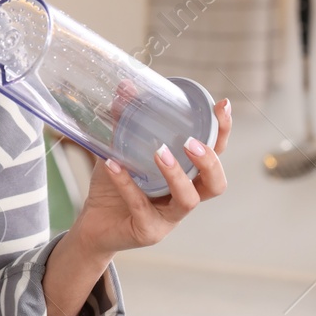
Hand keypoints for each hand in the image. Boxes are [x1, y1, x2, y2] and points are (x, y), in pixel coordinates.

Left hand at [70, 99, 232, 256]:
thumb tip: (125, 85)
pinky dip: (126, 183)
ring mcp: (169, 218)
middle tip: (191, 141)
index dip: (222, 132)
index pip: (216, 154)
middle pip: (215, 184)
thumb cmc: (115, 187)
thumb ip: (125, 121)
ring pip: (187, 200)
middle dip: (210, 161)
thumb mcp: (121, 150)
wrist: (93, 225)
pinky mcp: (147, 231)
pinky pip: (141, 206)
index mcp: (186, 176)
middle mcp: (184, 198)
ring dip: (176, 175)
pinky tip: (113, 164)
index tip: (222, 105)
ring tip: (159, 153)